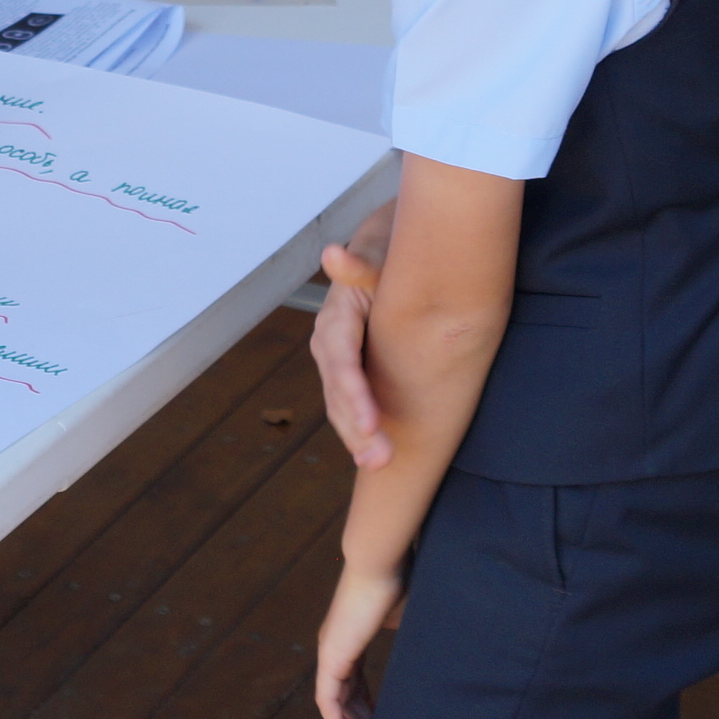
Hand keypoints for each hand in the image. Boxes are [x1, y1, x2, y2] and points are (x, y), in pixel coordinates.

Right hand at [308, 202, 397, 468]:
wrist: (385, 258)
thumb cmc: (388, 258)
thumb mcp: (379, 259)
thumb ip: (360, 264)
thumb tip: (333, 254)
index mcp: (336, 319)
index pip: (341, 362)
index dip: (354, 394)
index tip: (373, 425)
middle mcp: (330, 344)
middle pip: (338, 393)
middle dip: (356, 429)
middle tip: (380, 460)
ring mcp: (337, 361)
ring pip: (341, 405)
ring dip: (357, 437)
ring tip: (380, 464)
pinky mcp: (350, 372)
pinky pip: (351, 405)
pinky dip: (360, 430)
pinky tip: (373, 455)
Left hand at [312, 563, 406, 718]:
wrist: (381, 562)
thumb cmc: (398, 583)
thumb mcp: (409, 618)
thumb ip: (412, 639)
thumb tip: (439, 651)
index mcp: (352, 638)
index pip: (356, 681)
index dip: (367, 705)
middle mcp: (336, 646)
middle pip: (344, 695)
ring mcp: (331, 652)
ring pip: (334, 701)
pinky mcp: (331, 656)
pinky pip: (327, 698)